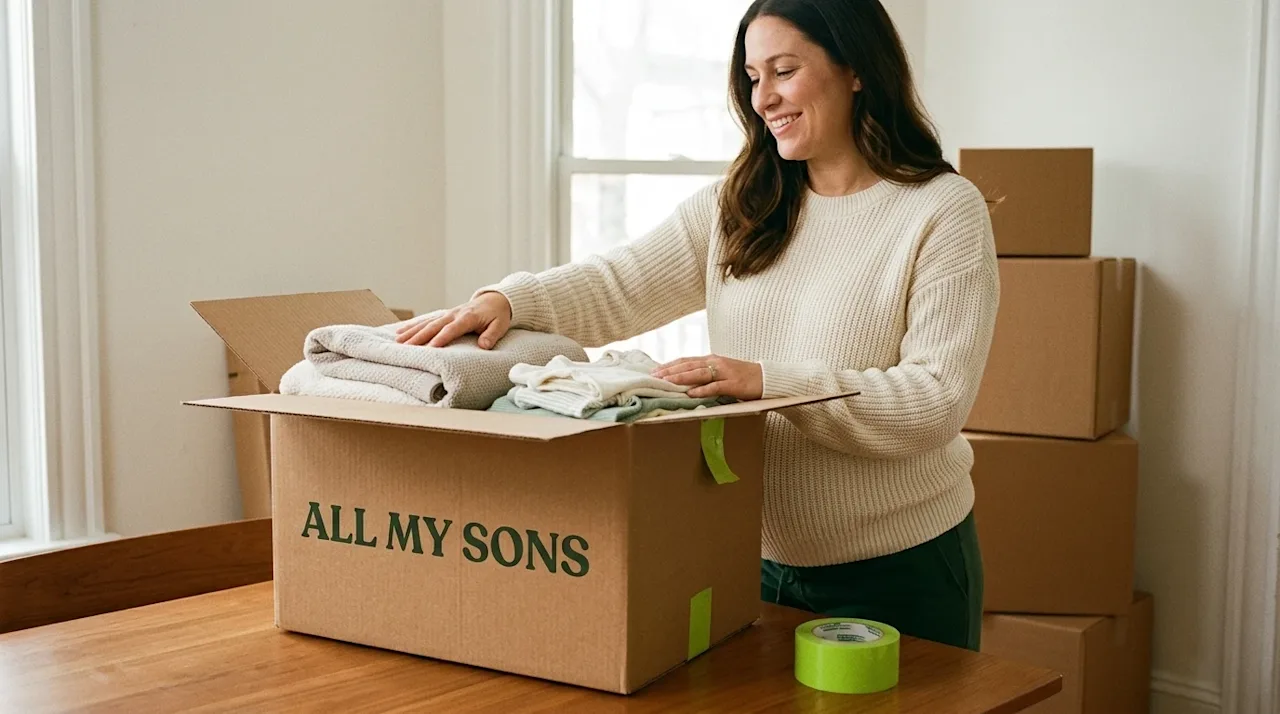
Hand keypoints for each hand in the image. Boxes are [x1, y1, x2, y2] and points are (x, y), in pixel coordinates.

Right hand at [394, 291, 512, 348]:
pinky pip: (426, 321)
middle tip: (406, 347)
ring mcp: (447, 314)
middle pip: (434, 326)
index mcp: (468, 317)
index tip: (431, 347)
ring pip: (427, 323)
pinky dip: (413, 326)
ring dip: (412, 331)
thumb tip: (484, 346)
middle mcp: (454, 314)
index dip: (441, 338)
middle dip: (419, 336)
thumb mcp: (500, 325)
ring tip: (398, 341)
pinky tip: (400, 331)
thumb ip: (491, 335)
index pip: (452, 329)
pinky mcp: (444, 315)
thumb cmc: (497, 315)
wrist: (495, 299)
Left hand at [652, 354, 762, 399]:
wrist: (767, 377)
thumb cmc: (743, 376)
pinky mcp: (734, 384)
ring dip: (681, 378)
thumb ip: (706, 374)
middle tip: (654, 376)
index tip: (655, 370)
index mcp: (712, 359)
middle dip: (670, 370)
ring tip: (666, 382)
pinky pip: (715, 387)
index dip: (670, 365)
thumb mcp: (722, 372)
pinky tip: (691, 393)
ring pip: (699, 373)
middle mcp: (716, 363)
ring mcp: (725, 372)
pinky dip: (702, 390)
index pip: (686, 360)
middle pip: (689, 365)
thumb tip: (686, 382)